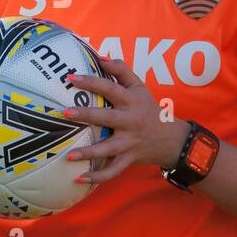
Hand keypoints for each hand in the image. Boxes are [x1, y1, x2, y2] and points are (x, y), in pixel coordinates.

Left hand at [61, 57, 189, 182]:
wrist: (171, 139)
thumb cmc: (148, 109)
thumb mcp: (139, 87)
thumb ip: (121, 70)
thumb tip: (100, 57)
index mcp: (131, 101)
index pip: (110, 88)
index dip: (91, 82)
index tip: (71, 78)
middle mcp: (130, 121)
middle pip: (107, 118)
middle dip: (86, 115)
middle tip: (65, 112)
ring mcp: (129, 143)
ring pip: (108, 149)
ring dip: (88, 153)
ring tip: (68, 156)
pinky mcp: (128, 160)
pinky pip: (112, 171)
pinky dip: (97, 178)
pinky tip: (79, 179)